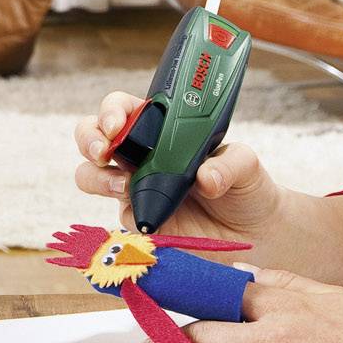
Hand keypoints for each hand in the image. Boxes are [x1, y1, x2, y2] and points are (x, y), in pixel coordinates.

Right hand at [72, 91, 287, 242]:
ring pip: (91, 175)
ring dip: (96, 177)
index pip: (124, 109)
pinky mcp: (140, 219)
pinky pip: (120, 215)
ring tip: (123, 187)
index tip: (118, 124)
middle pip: (93, 136)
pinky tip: (149, 217)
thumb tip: (206, 177)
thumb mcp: (246, 165)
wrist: (253, 234)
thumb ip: (230, 164)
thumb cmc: (246, 188)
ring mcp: (135, 187)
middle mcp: (141, 154)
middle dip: (89, 138)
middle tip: (104, 150)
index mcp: (162, 129)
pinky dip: (128, 214)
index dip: (113, 111)